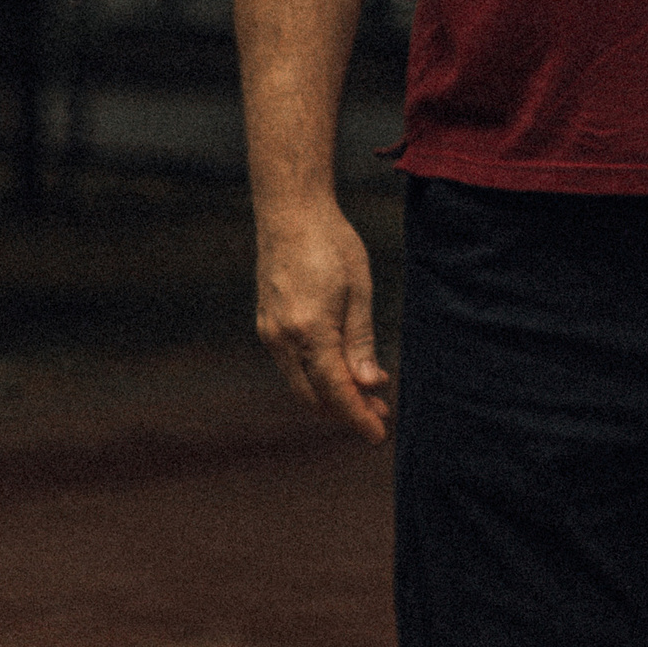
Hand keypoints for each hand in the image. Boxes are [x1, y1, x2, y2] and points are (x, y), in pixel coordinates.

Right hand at [255, 195, 393, 441]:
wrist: (290, 212)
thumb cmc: (331, 243)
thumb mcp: (358, 289)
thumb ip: (361, 341)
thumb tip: (369, 385)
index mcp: (310, 331)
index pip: (336, 390)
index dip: (358, 416)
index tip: (379, 434)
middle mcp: (283, 339)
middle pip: (315, 396)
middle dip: (347, 411)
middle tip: (380, 413)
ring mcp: (270, 333)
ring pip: (300, 384)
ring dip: (331, 395)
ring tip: (366, 394)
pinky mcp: (267, 324)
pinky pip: (291, 366)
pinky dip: (315, 377)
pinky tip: (339, 369)